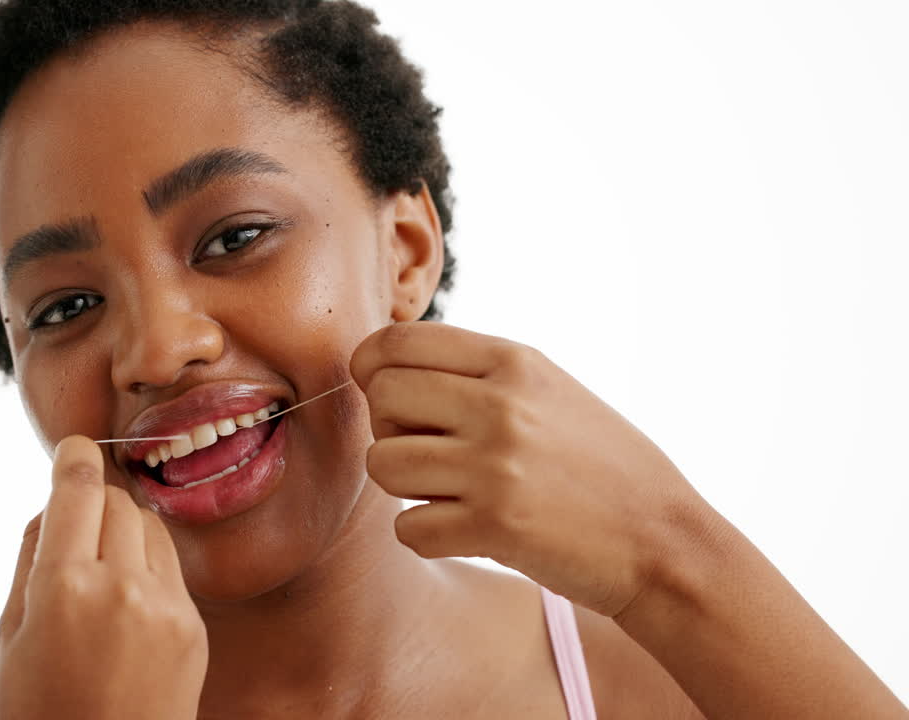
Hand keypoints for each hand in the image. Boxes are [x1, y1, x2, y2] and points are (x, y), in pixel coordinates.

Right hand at [0, 435, 207, 719]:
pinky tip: (127, 605)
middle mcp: (119, 587)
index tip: (74, 447)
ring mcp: (164, 606)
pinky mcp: (193, 625)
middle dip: (93, 502)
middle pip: (115, 500)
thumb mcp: (11, 633)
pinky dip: (148, 567)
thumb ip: (30, 556)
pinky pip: (170, 566)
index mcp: (62, 587)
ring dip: (124, 530)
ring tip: (100, 575)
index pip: (77, 487)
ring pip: (147, 525)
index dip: (74, 456)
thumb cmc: (42, 704)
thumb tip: (55, 501)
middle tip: (76, 527)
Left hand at [350, 321, 713, 616]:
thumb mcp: (549, 390)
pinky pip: (407, 528)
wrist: (664, 540)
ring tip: (446, 493)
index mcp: (514, 362)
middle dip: (388, 428)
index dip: (372, 368)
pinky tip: (461, 532)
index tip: (385, 395)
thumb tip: (386, 364)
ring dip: (403, 487)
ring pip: (382, 463)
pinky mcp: (494, 527)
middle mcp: (501, 405)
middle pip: (381, 397)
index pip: (398, 341)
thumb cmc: (601, 465)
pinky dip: (424, 536)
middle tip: (425, 450)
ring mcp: (496, 466)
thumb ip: (476, 372)